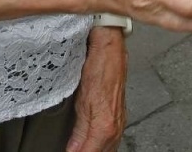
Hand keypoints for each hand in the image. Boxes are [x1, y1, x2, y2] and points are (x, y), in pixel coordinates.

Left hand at [66, 28, 125, 151]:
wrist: (110, 50)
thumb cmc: (97, 68)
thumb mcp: (83, 101)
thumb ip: (79, 130)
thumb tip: (73, 150)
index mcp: (105, 127)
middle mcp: (115, 127)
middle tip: (72, 151)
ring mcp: (119, 121)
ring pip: (109, 148)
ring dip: (96, 150)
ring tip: (81, 150)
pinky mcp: (119, 115)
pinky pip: (113, 139)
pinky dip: (103, 146)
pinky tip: (97, 145)